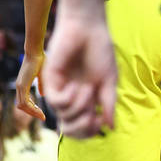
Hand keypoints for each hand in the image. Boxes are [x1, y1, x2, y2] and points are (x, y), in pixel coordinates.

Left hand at [15, 51, 45, 120]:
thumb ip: (41, 85)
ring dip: (32, 112)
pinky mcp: (22, 85)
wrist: (35, 51)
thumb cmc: (40, 59)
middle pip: (21, 106)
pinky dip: (31, 109)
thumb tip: (43, 94)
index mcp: (22, 85)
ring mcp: (19, 86)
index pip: (24, 102)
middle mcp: (19, 86)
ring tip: (42, 116)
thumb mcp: (42, 75)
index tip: (41, 114)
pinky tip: (40, 111)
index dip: (32, 109)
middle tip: (42, 117)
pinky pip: (24, 102)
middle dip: (32, 113)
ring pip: (22, 106)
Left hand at [42, 11, 116, 137]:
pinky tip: (77, 85)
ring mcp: (59, 89)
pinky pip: (57, 102)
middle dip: (82, 129)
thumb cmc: (100, 51)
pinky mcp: (50, 80)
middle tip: (93, 118)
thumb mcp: (108, 81)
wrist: (88, 28)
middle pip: (69, 128)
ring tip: (88, 88)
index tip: (100, 123)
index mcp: (85, 99)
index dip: (89, 132)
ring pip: (63, 116)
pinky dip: (69, 98)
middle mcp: (70, 97)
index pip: (81, 127)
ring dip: (79, 106)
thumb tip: (111, 128)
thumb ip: (108, 104)